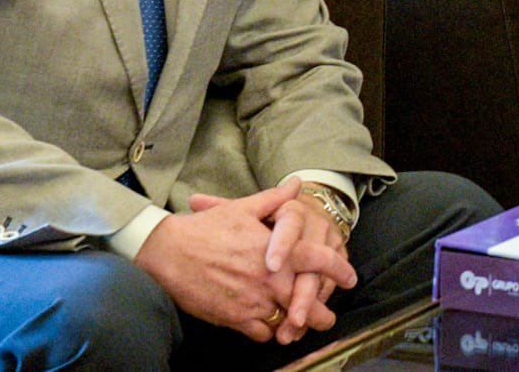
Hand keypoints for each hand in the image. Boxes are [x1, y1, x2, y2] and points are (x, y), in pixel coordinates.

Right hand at [189, 187, 353, 344]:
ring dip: (296, 324)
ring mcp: (253, 301)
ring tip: (301, 326)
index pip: (320, 260)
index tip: (350, 277)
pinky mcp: (235, 319)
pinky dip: (269, 331)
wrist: (168, 253)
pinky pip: (262, 333)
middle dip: (323, 313)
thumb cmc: (206, 228)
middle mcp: (270, 279)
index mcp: (277, 251)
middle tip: (328, 316)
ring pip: (287, 322)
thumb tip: (296, 184)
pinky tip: (270, 325)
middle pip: (309, 303)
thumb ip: (274, 200)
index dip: (340, 269)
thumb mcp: (242, 209)